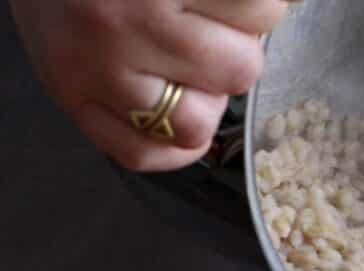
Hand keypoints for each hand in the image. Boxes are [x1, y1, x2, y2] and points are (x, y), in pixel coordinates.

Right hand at [9, 0, 292, 171]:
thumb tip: (282, 9)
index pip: (260, 9)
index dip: (259, 10)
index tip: (238, 6)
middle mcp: (121, 22)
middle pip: (240, 68)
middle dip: (238, 51)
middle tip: (209, 32)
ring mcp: (96, 70)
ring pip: (199, 123)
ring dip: (208, 100)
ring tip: (189, 69)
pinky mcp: (74, 104)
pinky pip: (147, 156)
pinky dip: (176, 147)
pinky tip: (177, 117)